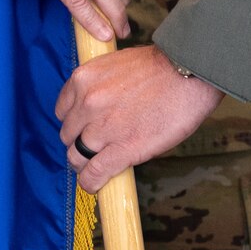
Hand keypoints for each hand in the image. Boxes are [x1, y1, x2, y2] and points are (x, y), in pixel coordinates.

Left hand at [55, 45, 220, 191]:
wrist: (188, 74)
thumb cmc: (160, 68)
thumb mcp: (115, 66)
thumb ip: (99, 86)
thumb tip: (95, 108)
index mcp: (84, 79)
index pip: (62, 111)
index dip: (74, 123)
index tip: (83, 128)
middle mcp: (87, 103)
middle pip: (68, 135)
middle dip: (78, 143)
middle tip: (93, 147)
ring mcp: (103, 128)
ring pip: (77, 157)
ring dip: (84, 164)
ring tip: (95, 166)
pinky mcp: (122, 150)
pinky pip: (94, 174)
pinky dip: (91, 182)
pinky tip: (95, 184)